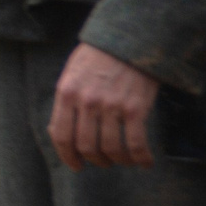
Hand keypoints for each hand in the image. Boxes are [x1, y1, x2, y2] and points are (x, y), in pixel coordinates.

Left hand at [49, 42, 158, 169]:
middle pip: (86, 146)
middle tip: (102, 162)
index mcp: (66, 93)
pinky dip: (141, 158)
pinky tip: (145, 162)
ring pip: (110, 149)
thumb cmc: (99, 57)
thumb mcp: (72, 74)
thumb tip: (60, 133)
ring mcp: (111, 106)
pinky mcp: (135, 108)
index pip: (61, 136)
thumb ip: (66, 101)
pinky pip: (136, 143)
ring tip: (122, 161)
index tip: (76, 166)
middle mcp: (86, 102)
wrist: (130, 39)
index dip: (68, 157)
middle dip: (94, 160)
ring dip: (117, 161)